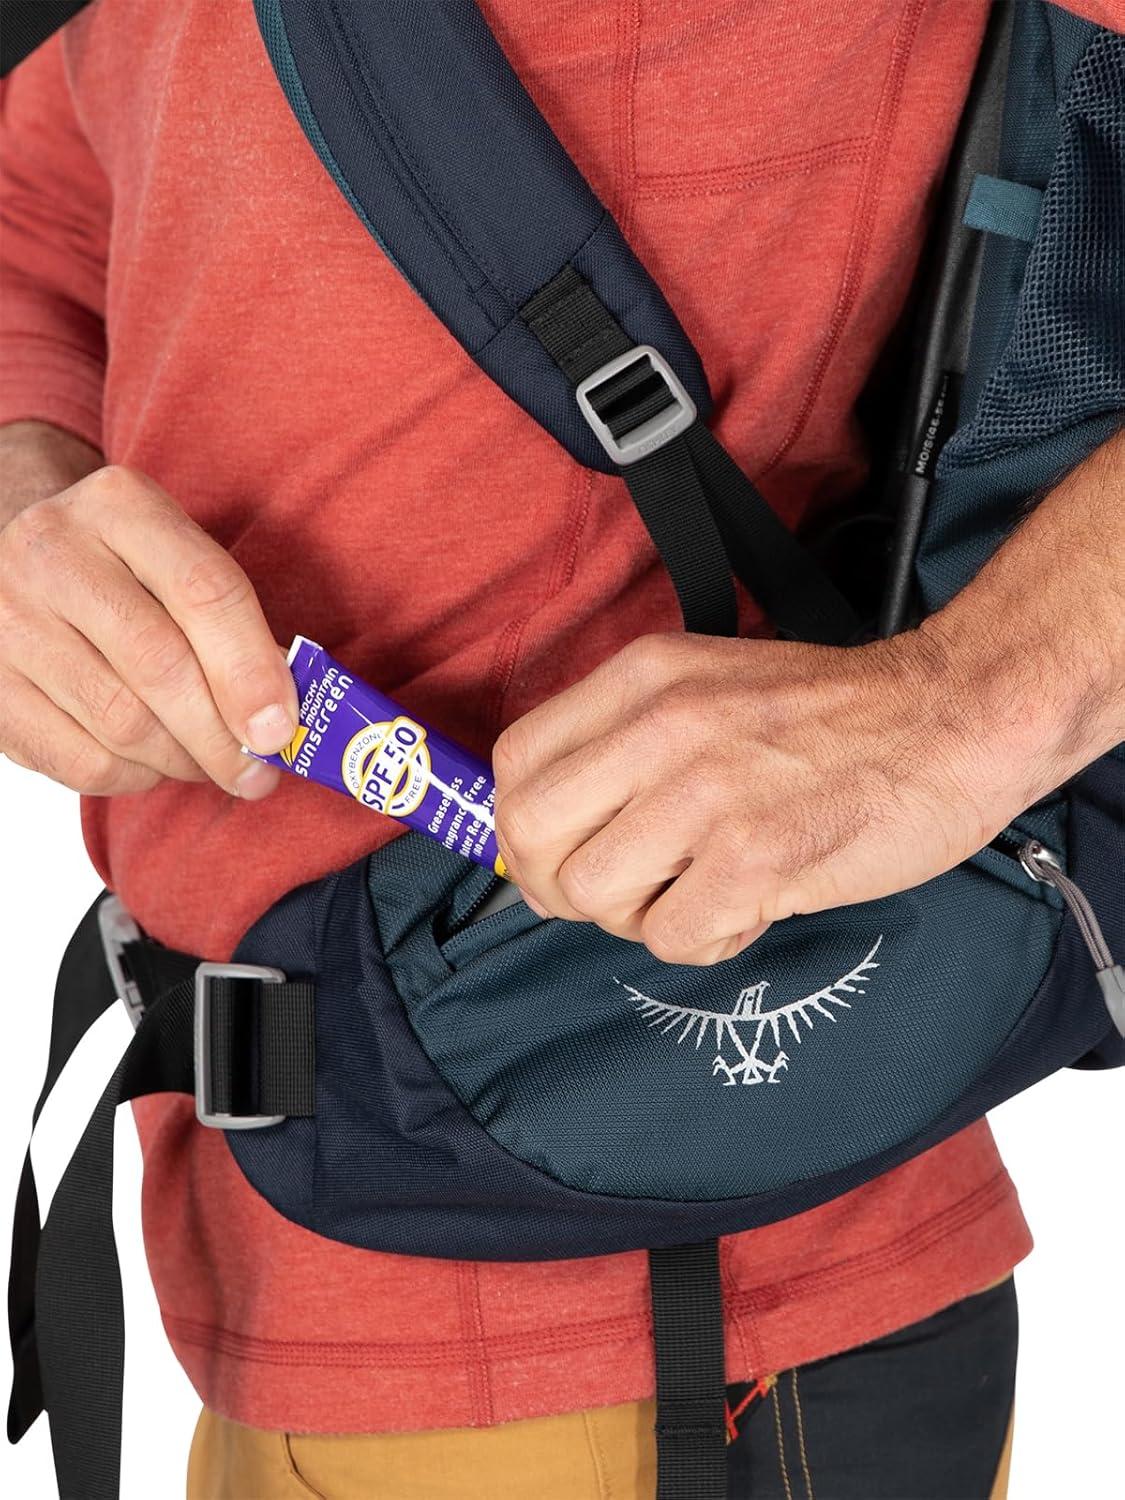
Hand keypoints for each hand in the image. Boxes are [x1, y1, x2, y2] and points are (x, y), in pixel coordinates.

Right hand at [0, 463, 297, 797]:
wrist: (18, 552)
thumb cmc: (123, 567)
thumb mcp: (176, 555)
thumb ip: (231, 620)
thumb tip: (277, 716)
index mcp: (120, 506)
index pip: (203, 590)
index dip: (250, 670)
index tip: (280, 729)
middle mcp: (53, 552)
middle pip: (160, 665)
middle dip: (222, 736)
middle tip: (256, 773)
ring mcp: (9, 619)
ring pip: (120, 721)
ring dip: (182, 761)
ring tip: (210, 766)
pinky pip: (79, 759)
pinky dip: (132, 777)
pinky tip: (152, 765)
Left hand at [493, 630, 1019, 965]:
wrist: (955, 715)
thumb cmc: (837, 715)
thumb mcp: (708, 686)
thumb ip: (625, 743)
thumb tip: (552, 836)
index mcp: (644, 678)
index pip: (515, 764)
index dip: (523, 829)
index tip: (560, 855)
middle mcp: (662, 726)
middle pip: (531, 835)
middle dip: (559, 885)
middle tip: (620, 890)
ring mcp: (707, 792)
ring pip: (592, 894)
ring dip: (637, 915)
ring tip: (697, 893)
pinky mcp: (757, 856)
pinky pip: (671, 936)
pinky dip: (703, 940)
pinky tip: (746, 909)